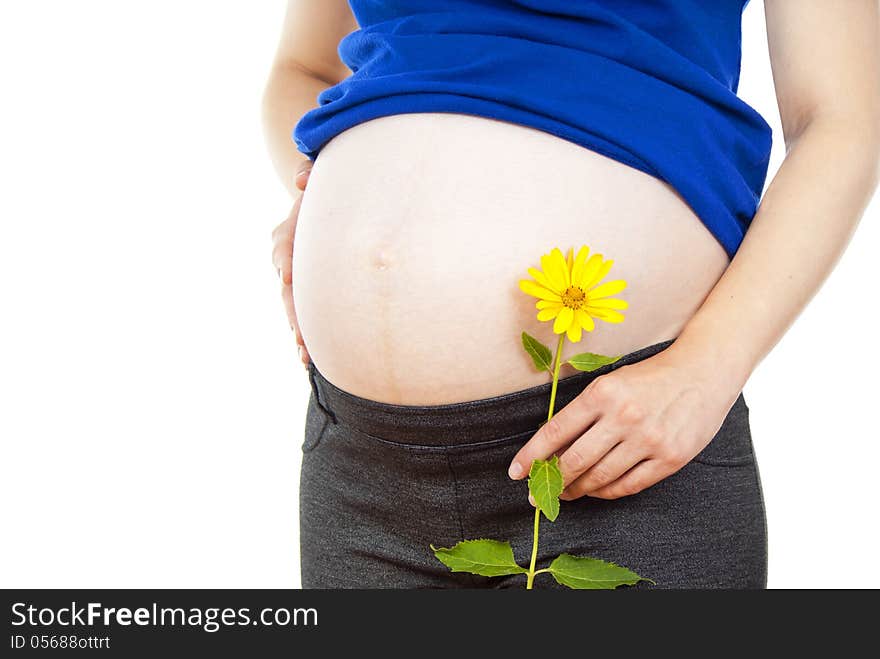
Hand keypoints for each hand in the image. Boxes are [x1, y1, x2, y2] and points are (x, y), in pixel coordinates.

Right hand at [271, 160, 312, 368]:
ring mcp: (299, 278)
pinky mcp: (310, 292)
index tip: (288, 275)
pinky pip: (306, 316)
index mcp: (292, 230)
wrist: (335, 206)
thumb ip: (311, 173)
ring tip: (305, 356)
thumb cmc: (332, 190)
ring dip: (299, 332)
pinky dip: (309, 338)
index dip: (285, 259)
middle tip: (300, 336)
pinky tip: (311, 361)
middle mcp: (290, 257)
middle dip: (293, 312)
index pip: (284, 244)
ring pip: (294, 308)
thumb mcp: (324, 177)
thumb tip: (303, 180)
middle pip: (287, 288)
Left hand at [508, 345, 744, 499]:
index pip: (556, 432)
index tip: (516, 472)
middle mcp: (623, 417)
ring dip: (577, 490)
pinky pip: (628, 485)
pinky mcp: (669, 458)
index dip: (532, 456)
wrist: (703, 372)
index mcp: (602, 393)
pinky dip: (607, 492)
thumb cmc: (650, 376)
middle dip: (551, 481)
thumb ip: (584, 410)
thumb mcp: (611, 382)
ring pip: (600, 477)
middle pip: (575, 461)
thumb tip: (551, 445)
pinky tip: (596, 491)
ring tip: (566, 493)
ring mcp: (648, 440)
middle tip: (537, 493)